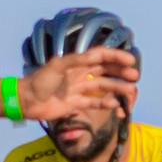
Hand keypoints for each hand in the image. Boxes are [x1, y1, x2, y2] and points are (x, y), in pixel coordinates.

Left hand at [17, 49, 136, 124]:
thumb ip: (76, 60)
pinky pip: (94, 103)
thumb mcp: (57, 65)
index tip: (130, 60)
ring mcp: (78, 90)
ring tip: (130, 92)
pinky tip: (115, 105)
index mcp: (76, 63)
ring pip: (103, 88)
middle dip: (121, 72)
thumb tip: (96, 56)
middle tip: (134, 76)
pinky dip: (105, 104)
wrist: (26, 101)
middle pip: (105, 71)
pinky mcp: (75, 104)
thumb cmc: (39, 81)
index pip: (101, 56)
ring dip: (117, 89)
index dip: (116, 57)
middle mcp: (79, 75)